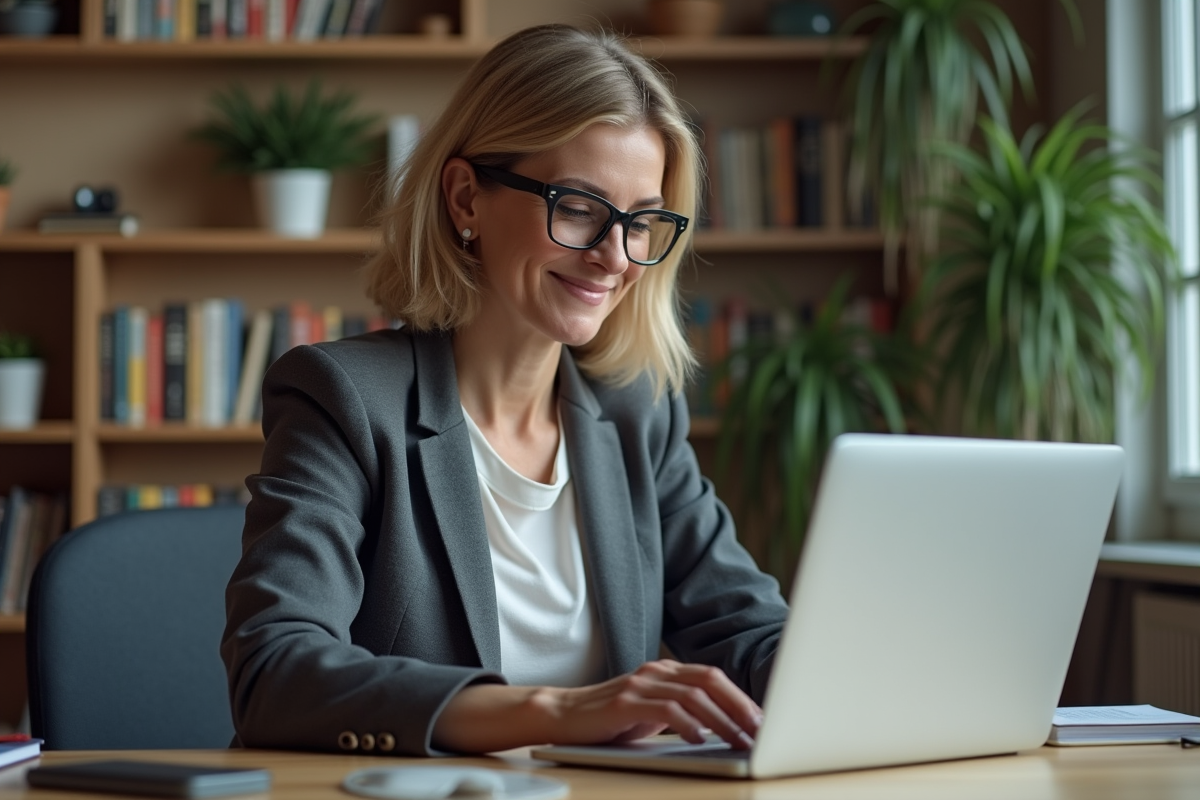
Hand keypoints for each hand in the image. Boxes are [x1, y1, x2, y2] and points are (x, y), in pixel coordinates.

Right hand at [546, 659, 762, 748]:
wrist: (563, 716)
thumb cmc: (612, 719)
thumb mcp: (653, 712)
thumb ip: (683, 711)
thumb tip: (727, 728)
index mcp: (666, 670)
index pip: (713, 677)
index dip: (741, 698)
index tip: (762, 721)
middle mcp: (656, 671)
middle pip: (709, 681)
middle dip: (739, 706)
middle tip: (760, 731)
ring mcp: (640, 684)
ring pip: (693, 696)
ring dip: (722, 721)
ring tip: (738, 740)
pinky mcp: (624, 702)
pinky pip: (666, 709)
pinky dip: (688, 725)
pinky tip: (700, 740)